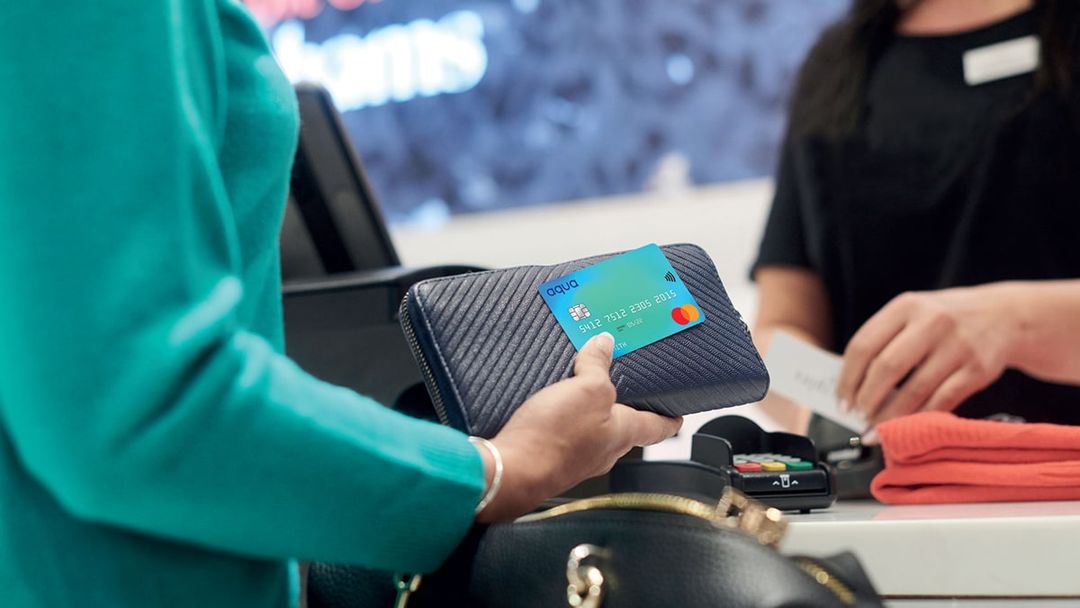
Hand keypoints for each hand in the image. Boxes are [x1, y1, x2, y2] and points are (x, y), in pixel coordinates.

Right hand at [475, 333, 681, 521]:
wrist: (511, 470)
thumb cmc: (554, 438)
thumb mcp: (586, 389)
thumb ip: (598, 366)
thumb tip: (604, 345)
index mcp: (622, 434)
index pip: (657, 427)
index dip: (670, 418)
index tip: (679, 414)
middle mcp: (603, 451)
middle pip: (624, 428)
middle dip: (625, 409)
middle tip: (624, 387)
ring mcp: (576, 458)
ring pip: (593, 431)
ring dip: (590, 412)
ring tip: (582, 388)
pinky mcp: (550, 458)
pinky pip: (565, 435)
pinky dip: (564, 421)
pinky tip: (550, 408)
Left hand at [836, 285, 1020, 427]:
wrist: (1005, 316)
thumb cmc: (946, 320)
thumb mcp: (913, 314)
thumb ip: (883, 340)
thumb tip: (851, 384)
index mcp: (906, 306)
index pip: (863, 345)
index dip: (848, 378)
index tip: (840, 400)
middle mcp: (931, 322)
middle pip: (886, 368)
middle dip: (866, 399)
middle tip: (857, 416)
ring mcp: (957, 346)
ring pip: (914, 390)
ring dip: (890, 416)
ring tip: (877, 427)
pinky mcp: (977, 369)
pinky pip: (941, 401)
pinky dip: (920, 418)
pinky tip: (908, 426)